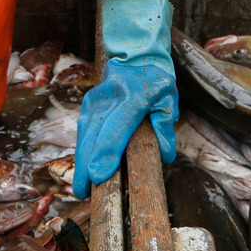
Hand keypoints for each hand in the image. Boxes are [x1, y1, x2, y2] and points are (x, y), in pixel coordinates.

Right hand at [72, 62, 177, 198]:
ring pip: (85, 135)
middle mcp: (109, 99)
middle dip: (87, 165)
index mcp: (132, 97)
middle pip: (95, 135)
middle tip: (84, 193)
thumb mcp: (168, 100)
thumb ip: (165, 126)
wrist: (135, 57)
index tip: (99, 176)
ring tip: (81, 188)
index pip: (117, 128)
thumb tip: (165, 155)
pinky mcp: (88, 105)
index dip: (106, 153)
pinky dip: (82, 151)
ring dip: (81, 161)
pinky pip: (83, 131)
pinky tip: (82, 170)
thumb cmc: (155, 82)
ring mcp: (95, 101)